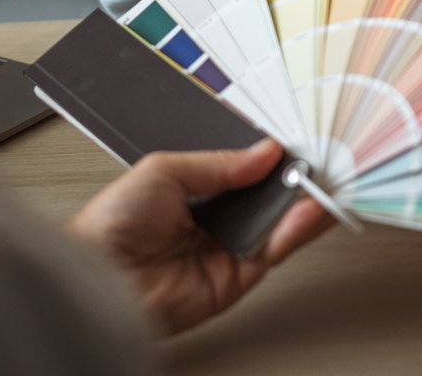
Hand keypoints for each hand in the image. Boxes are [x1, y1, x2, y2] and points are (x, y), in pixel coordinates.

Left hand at [68, 139, 332, 335]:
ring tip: (323, 179)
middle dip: (293, 177)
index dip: (269, 155)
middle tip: (318, 159)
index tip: (295, 142)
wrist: (97, 279)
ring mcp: (227, 247)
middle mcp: (213, 218)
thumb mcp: (165, 170)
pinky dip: (296, 229)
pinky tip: (310, 208)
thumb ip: (219, 162)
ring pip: (278, 222)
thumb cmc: (110, 225)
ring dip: (303, 201)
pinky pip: (274, 249)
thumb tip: (264, 152)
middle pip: (266, 195)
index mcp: (193, 188)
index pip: (242, 167)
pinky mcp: (237, 278)